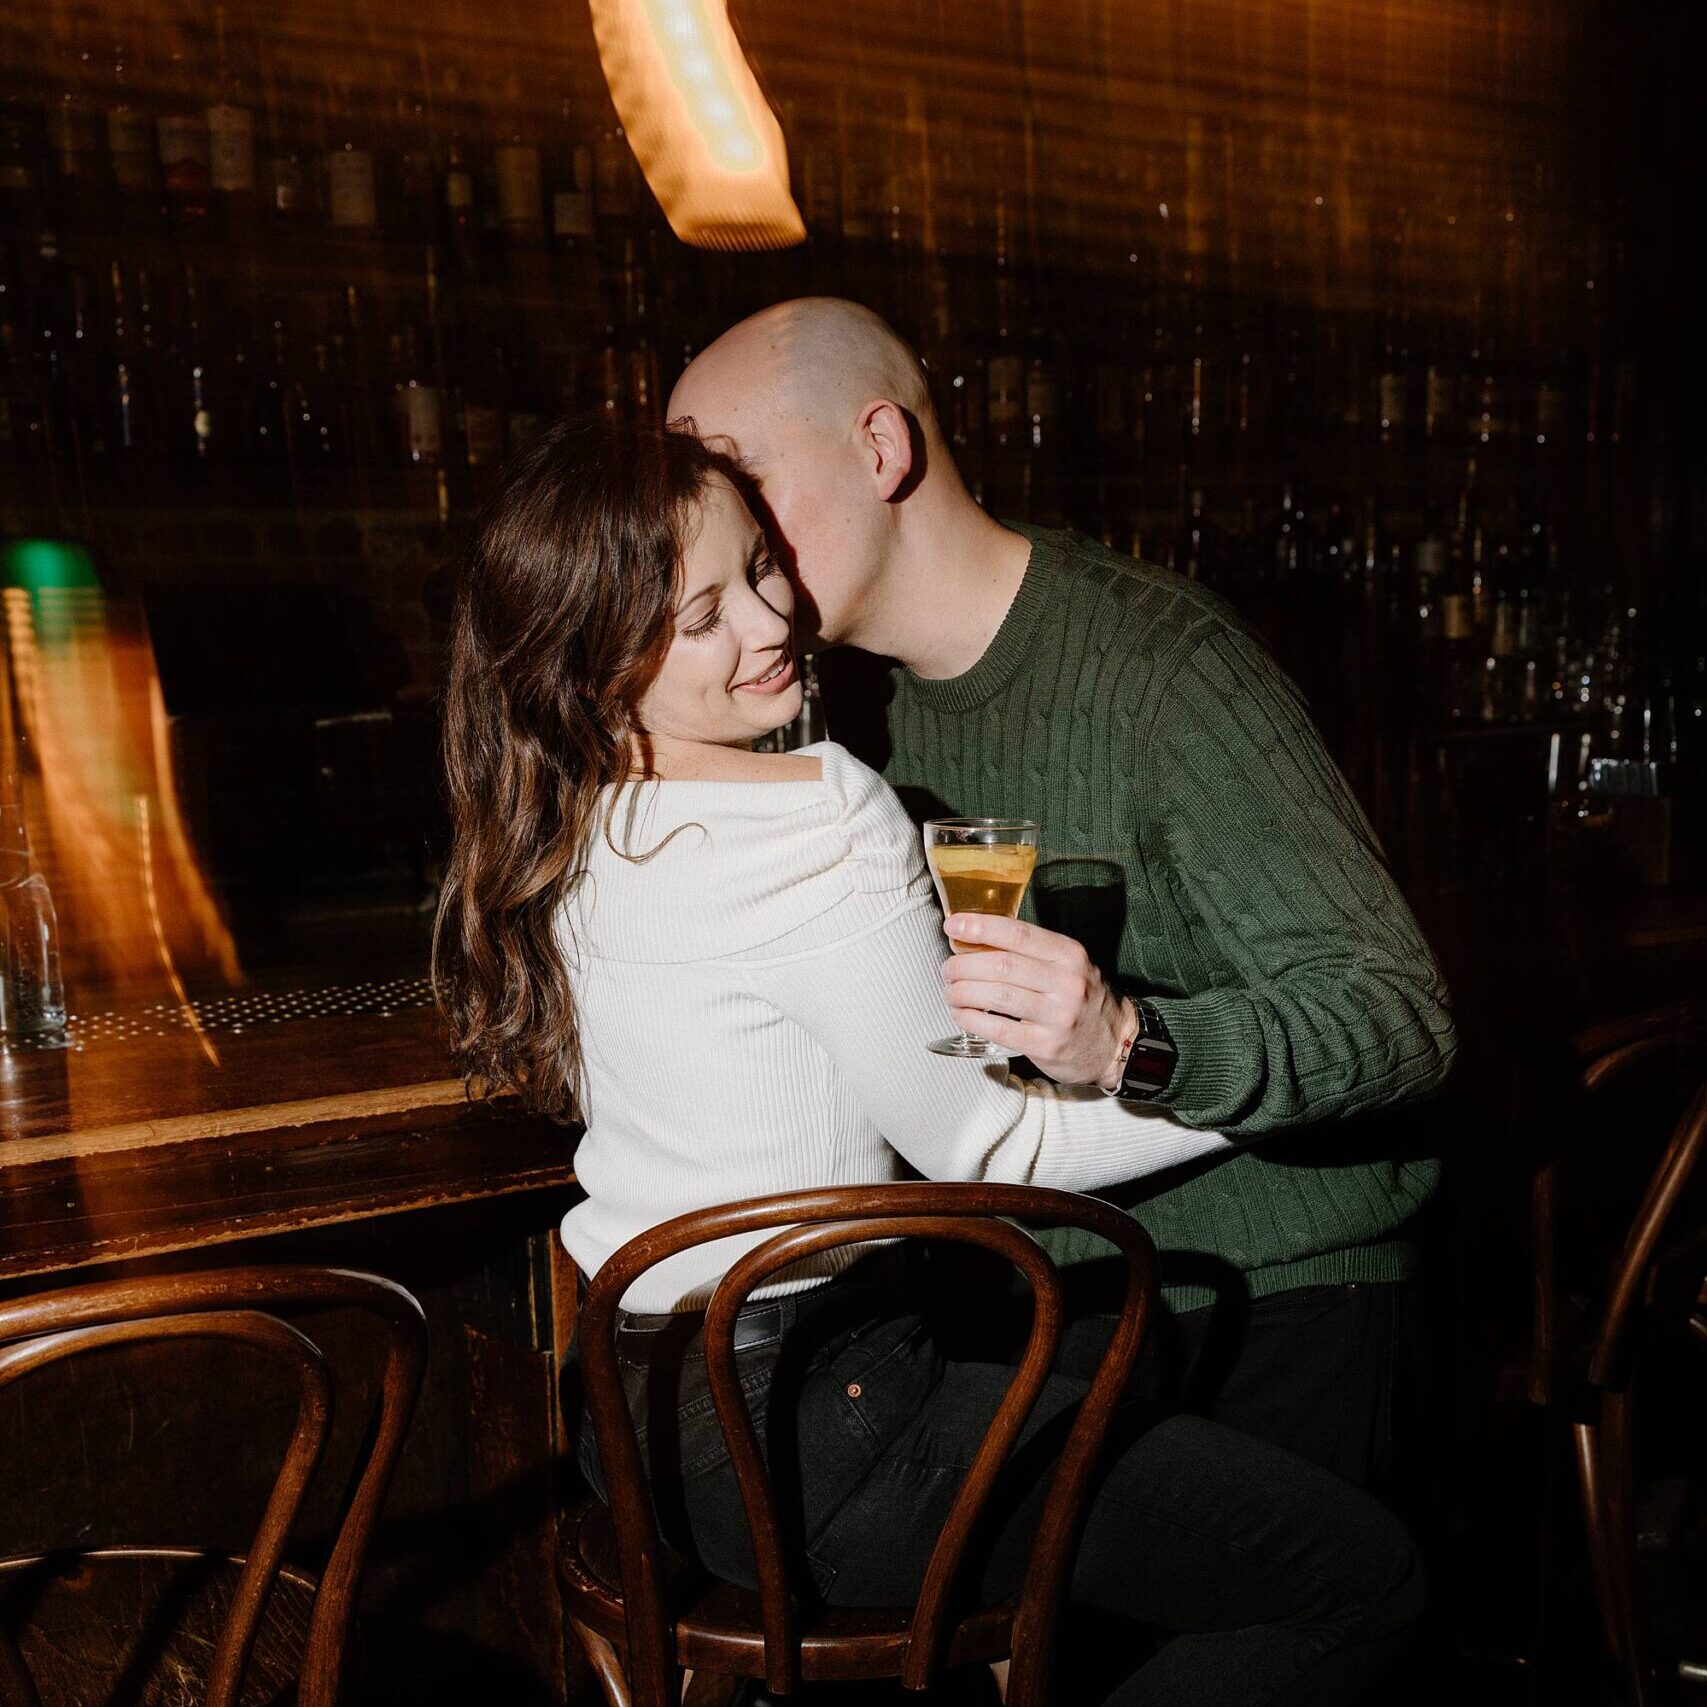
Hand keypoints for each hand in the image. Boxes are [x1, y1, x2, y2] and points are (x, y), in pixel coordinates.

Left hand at [941, 913, 1132, 1085]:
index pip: (1019, 933)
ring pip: (998, 995)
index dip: (981, 927)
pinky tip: (961, 1014)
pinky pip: (999, 1029)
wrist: (1117, 1043)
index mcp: (1069, 954)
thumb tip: (975, 938)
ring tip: (950, 991)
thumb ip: (1031, 952)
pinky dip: (972, 1019)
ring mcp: (1059, 1015)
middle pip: (1002, 965)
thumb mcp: (1068, 964)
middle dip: (964, 965)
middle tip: (947, 969)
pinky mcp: (1047, 1045)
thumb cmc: (1082, 998)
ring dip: (963, 991)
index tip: (953, 926)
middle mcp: (1067, 982)